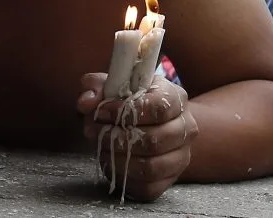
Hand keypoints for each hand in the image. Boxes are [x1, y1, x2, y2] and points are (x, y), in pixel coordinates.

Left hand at [77, 72, 197, 201]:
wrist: (150, 125)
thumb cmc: (129, 103)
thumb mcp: (112, 86)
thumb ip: (96, 86)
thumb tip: (86, 102)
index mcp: (176, 98)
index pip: (158, 107)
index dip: (126, 110)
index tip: (102, 111)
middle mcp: (185, 128)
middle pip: (154, 139)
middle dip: (117, 136)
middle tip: (94, 130)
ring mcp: (180, 156)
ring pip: (151, 166)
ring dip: (118, 157)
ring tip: (100, 145)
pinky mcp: (168, 180)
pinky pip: (147, 186)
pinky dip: (123, 176)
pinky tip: (110, 161)